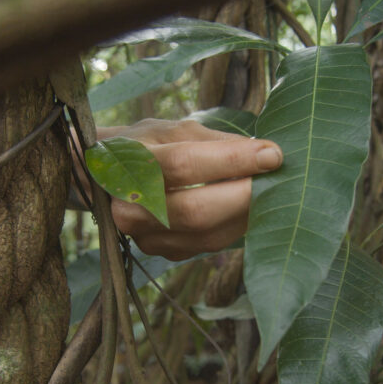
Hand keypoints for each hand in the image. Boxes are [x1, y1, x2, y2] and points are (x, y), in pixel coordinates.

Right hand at [97, 119, 282, 260]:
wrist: (101, 181)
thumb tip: (263, 152)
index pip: (186, 165)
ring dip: (247, 215)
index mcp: (129, 164)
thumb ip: (213, 141)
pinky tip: (252, 209)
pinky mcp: (163, 253)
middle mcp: (130, 208)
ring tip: (274, 192)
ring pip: (207, 234)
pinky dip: (236, 228)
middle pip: (197, 210)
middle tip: (281, 179)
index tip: (273, 154)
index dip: (233, 161)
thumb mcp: (169, 130)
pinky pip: (209, 245)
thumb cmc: (142, 146)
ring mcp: (145, 237)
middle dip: (246, 196)